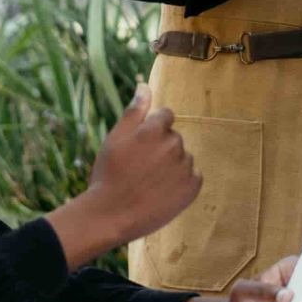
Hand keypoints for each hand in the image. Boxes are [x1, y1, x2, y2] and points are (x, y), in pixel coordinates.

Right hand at [45, 85, 200, 268]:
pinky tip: (162, 192)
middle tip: (140, 169)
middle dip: (161, 148)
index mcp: (155, 129)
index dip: (151, 131)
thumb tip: (145, 85)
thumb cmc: (109, 175)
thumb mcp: (115, 138)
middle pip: (174, 138)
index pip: (165, 117)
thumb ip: (134, 111)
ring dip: (171, 166)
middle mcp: (174, 144)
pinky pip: (192, 177)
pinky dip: (181, 183)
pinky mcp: (192, 187)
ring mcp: (185, 166)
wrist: (111, 215)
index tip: (139, 148)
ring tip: (150, 183)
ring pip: (183, 158)